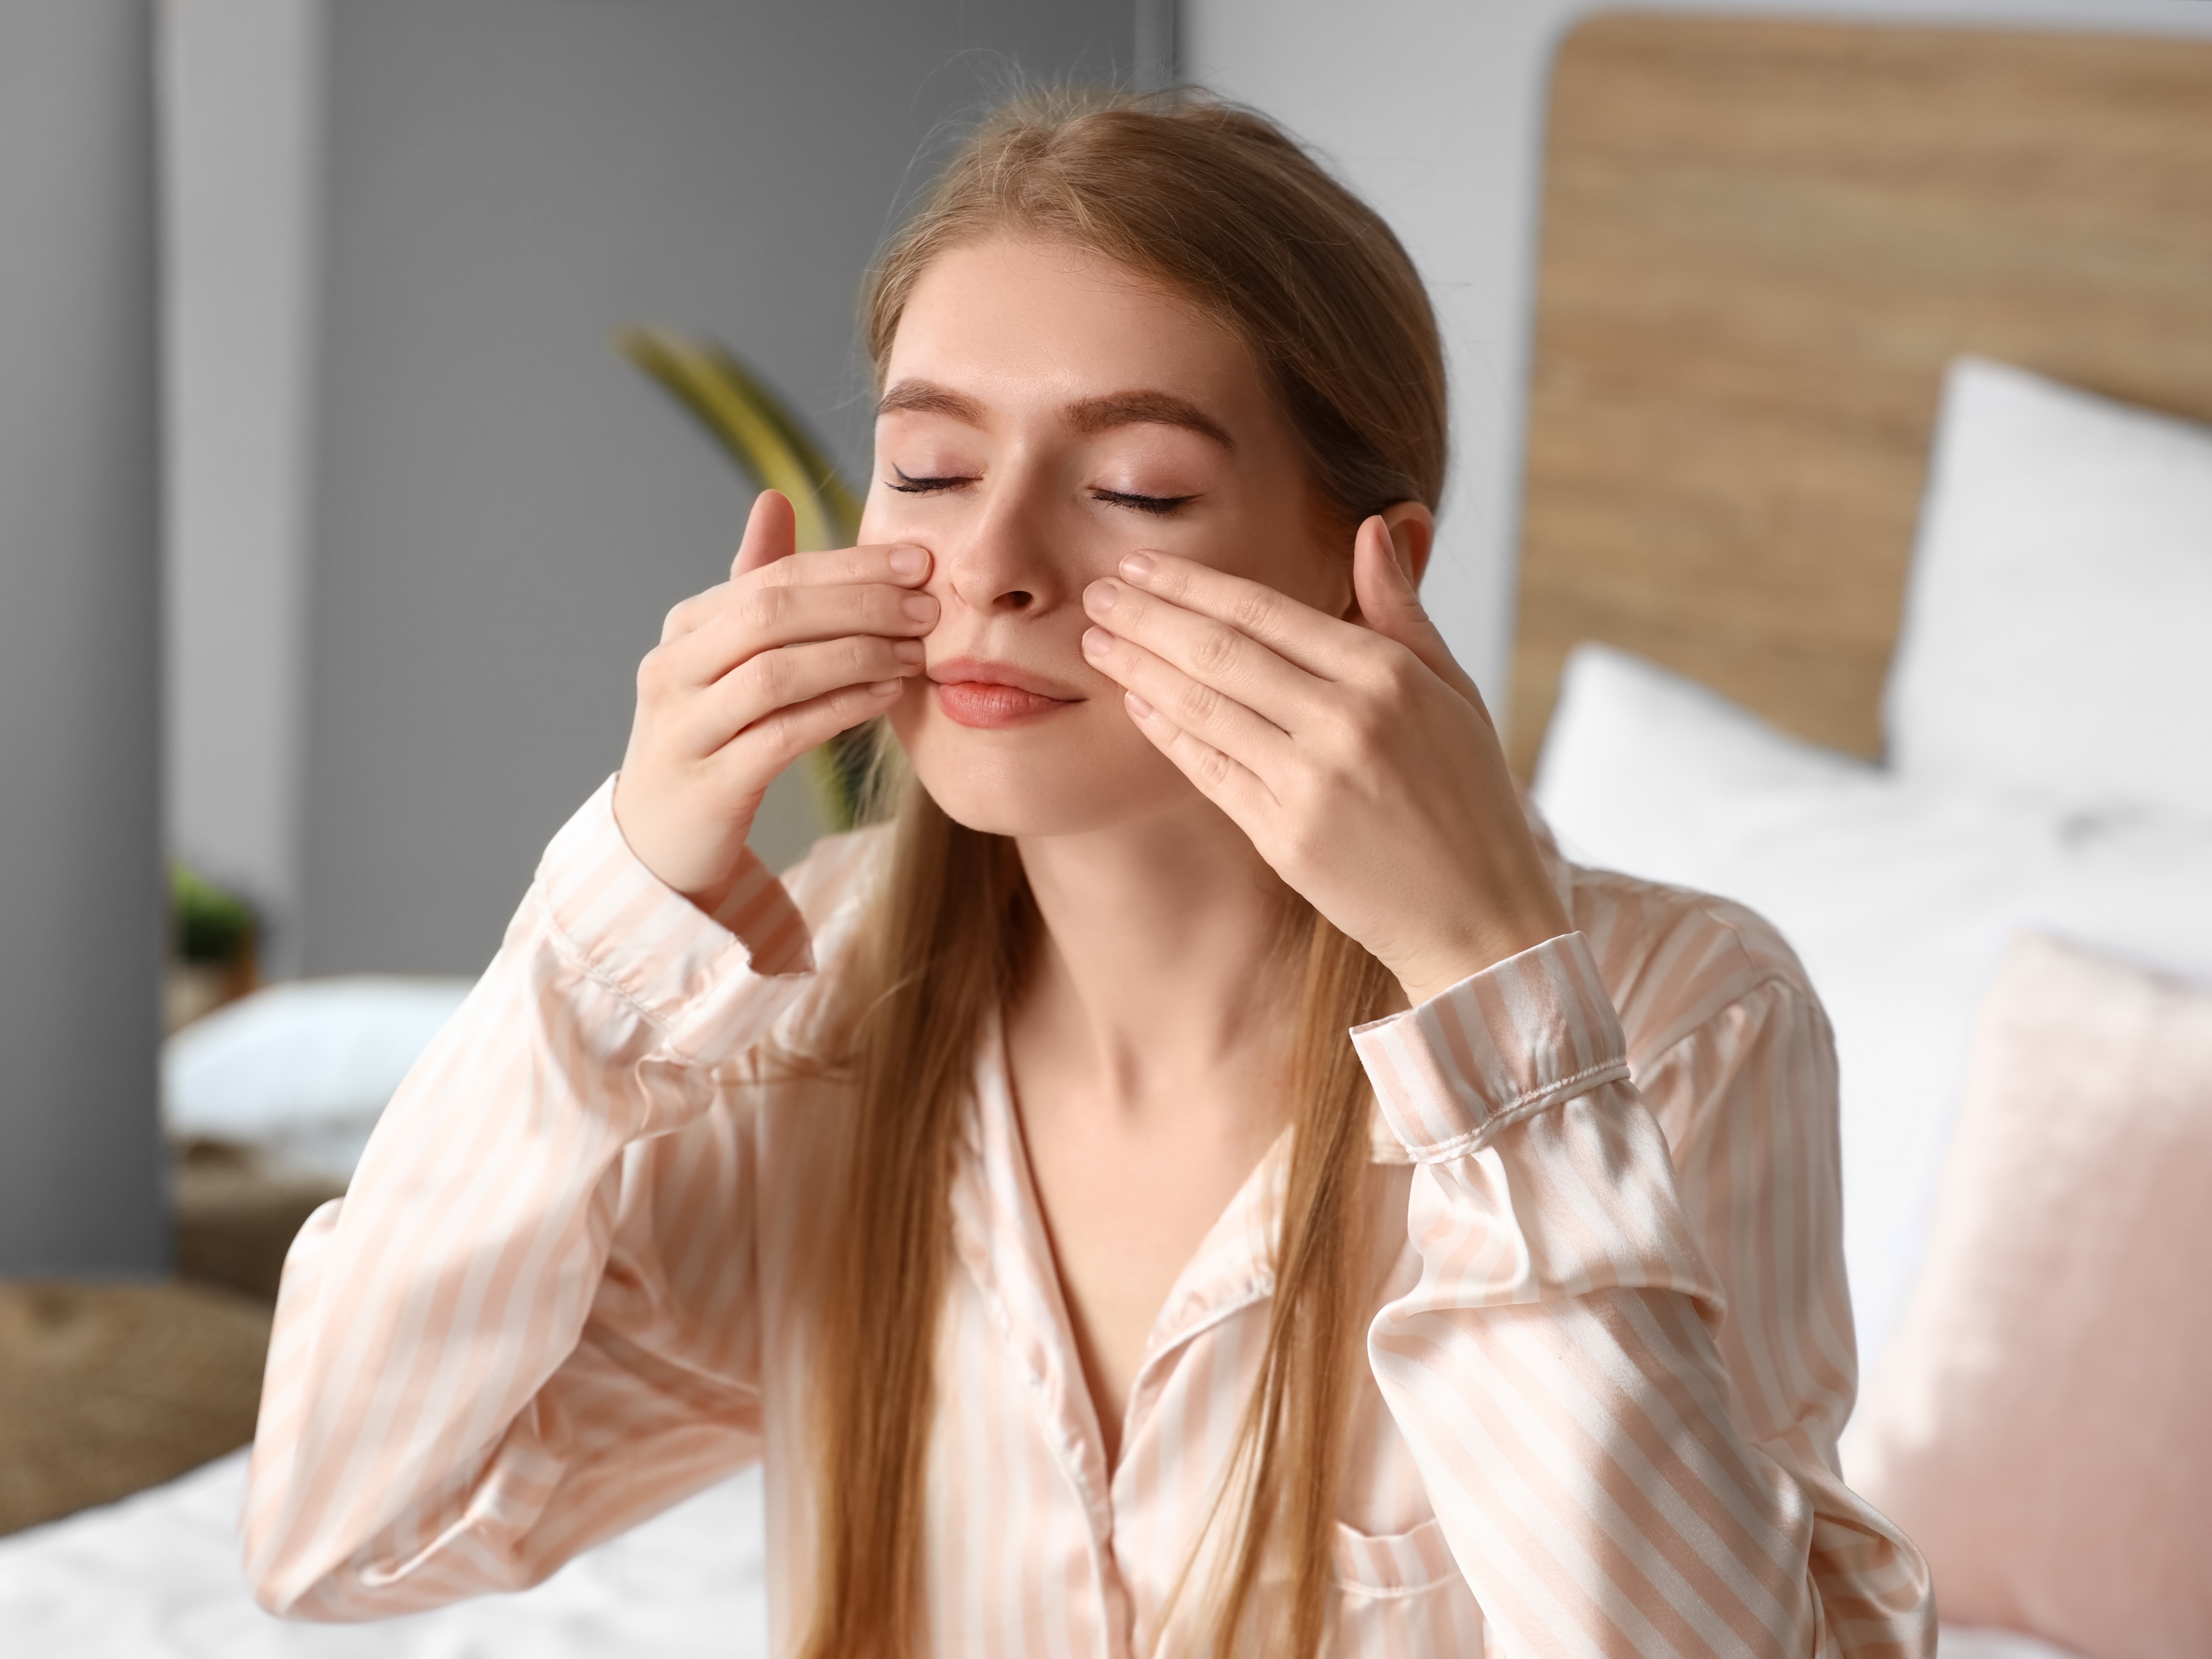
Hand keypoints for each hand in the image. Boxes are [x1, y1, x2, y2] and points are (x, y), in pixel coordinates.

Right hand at [612, 490, 935, 914]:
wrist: (659, 836)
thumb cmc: (712, 732)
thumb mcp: (724, 656)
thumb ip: (754, 585)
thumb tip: (775, 498)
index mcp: (687, 626)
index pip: (773, 576)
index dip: (849, 566)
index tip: (919, 561)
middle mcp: (675, 668)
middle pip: (771, 615)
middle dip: (859, 604)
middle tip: (927, 608)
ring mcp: (686, 727)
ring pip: (776, 673)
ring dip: (856, 656)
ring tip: (915, 654)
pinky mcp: (710, 784)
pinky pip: (782, 736)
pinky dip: (839, 710)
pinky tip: (885, 696)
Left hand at [1078, 517, 1570, 1006]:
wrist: (1482, 917)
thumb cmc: (1470, 798)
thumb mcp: (1455, 691)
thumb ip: (1402, 610)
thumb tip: (1373, 524)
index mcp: (1387, 675)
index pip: (1267, 612)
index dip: (1193, 584)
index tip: (1141, 564)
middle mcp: (1345, 721)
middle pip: (1221, 652)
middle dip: (1148, 616)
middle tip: (1096, 592)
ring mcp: (1312, 782)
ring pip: (1204, 707)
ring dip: (1140, 667)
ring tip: (1097, 640)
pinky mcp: (1286, 837)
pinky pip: (1209, 771)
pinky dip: (1166, 732)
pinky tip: (1134, 702)